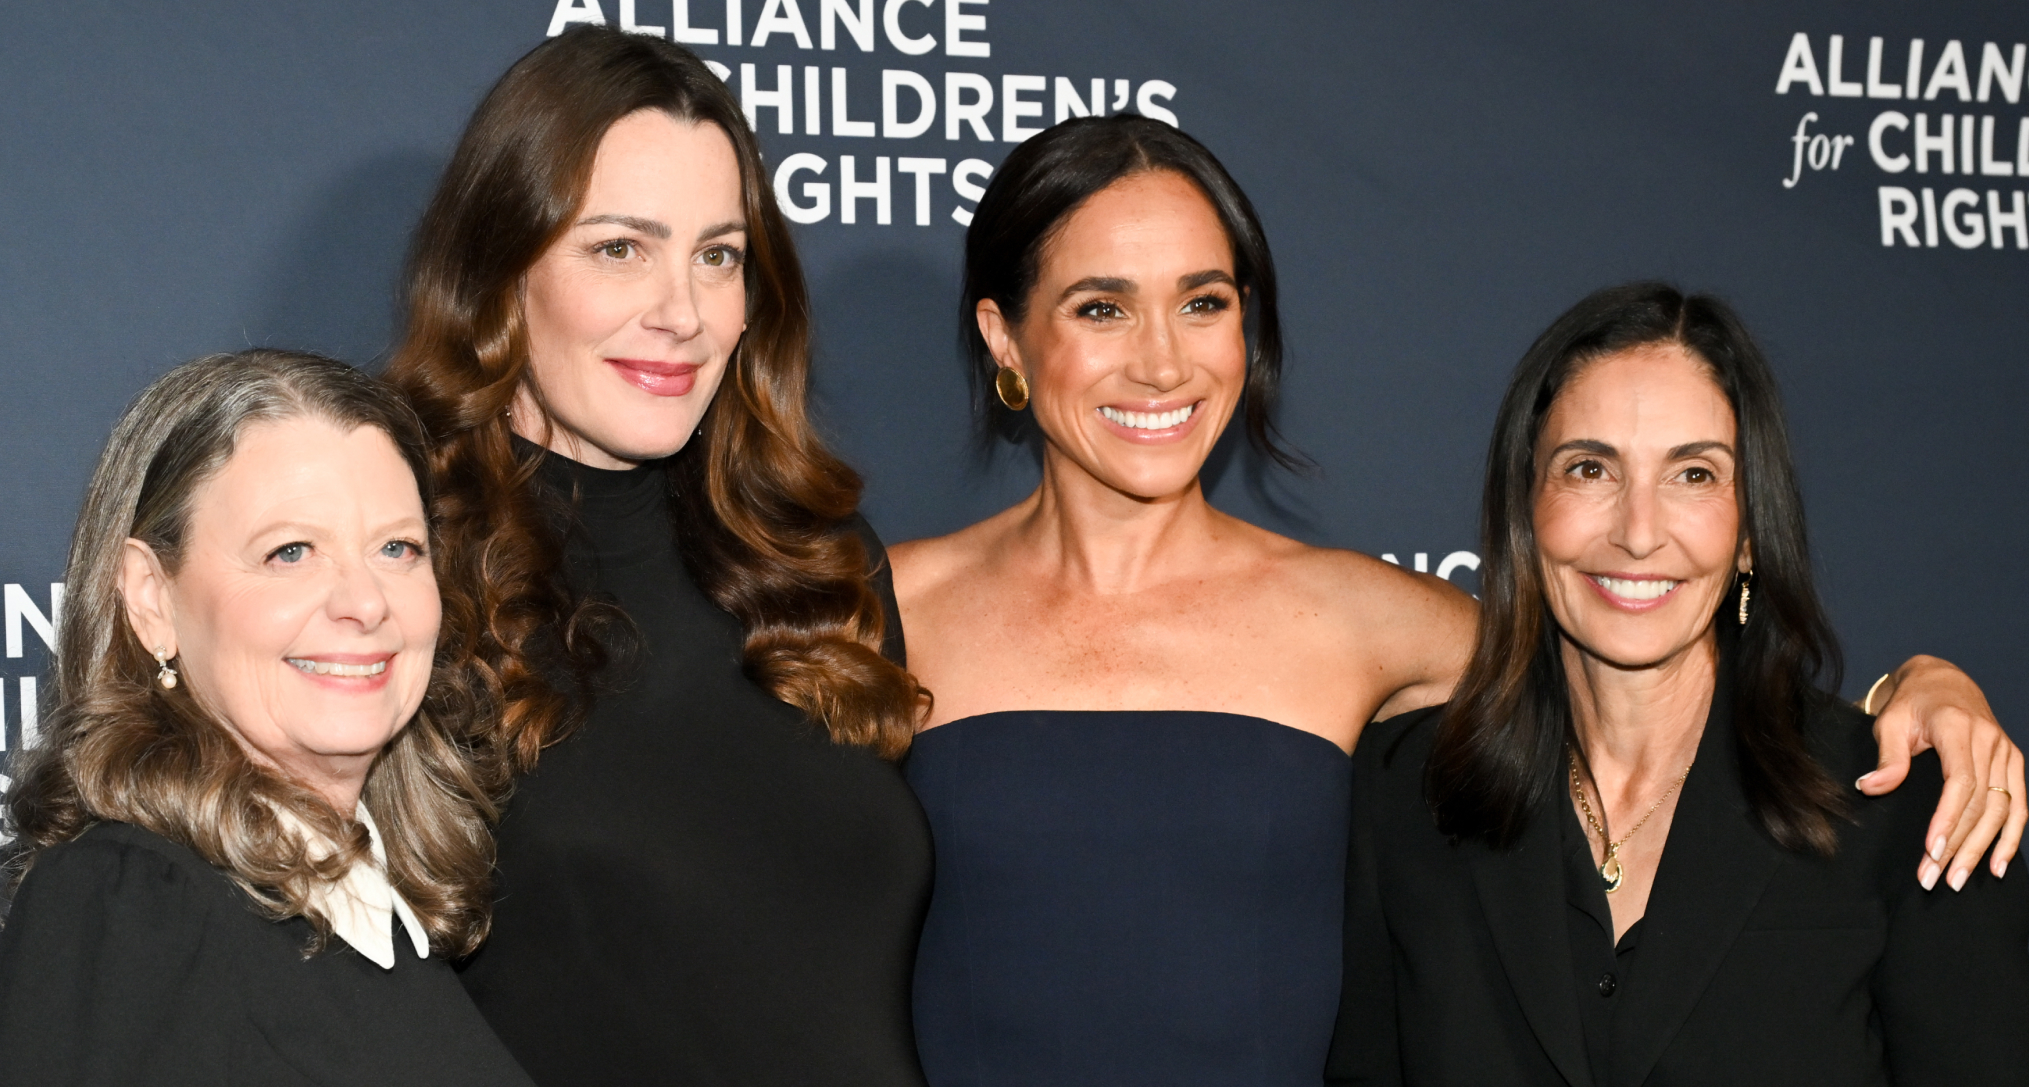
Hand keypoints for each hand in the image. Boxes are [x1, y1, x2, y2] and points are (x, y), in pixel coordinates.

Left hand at [1861, 655, 2025, 889]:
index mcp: (1958, 729)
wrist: (1943, 681)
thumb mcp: (1890, 722)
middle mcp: (1990, 742)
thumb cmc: (1911, 703)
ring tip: (1959, 879)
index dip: (1948, 820)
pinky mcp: (2013, 763)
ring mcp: (2006, 753)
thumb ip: (1887, 756)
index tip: (1931, 850)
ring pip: (2002, 810)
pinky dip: (2011, 837)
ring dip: (1982, 849)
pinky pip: (2019, 806)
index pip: (1960, 783)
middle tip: (1936, 878)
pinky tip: (1998, 865)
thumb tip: (1870, 787)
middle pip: (1981, 804)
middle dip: (1959, 845)